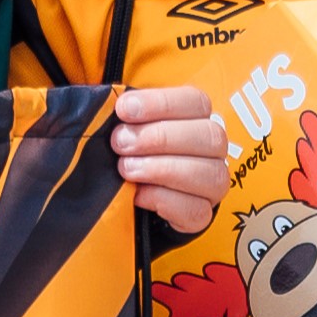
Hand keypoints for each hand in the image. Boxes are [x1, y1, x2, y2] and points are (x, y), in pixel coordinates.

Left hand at [106, 84, 225, 233]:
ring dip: (163, 169)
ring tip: (127, 169)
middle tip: (121, 143)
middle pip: (209, 136)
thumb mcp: (124, 127)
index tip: (124, 110)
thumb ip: (121, 114)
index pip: (195, 101)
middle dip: (160, 137)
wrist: (130, 198)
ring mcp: (212, 183)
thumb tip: (105, 102)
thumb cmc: (130, 154)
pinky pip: (196, 210)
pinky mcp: (201, 214)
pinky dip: (164, 201)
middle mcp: (212, 149)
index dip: (160, 103)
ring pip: (209, 174)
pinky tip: (138, 195)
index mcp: (196, 117)